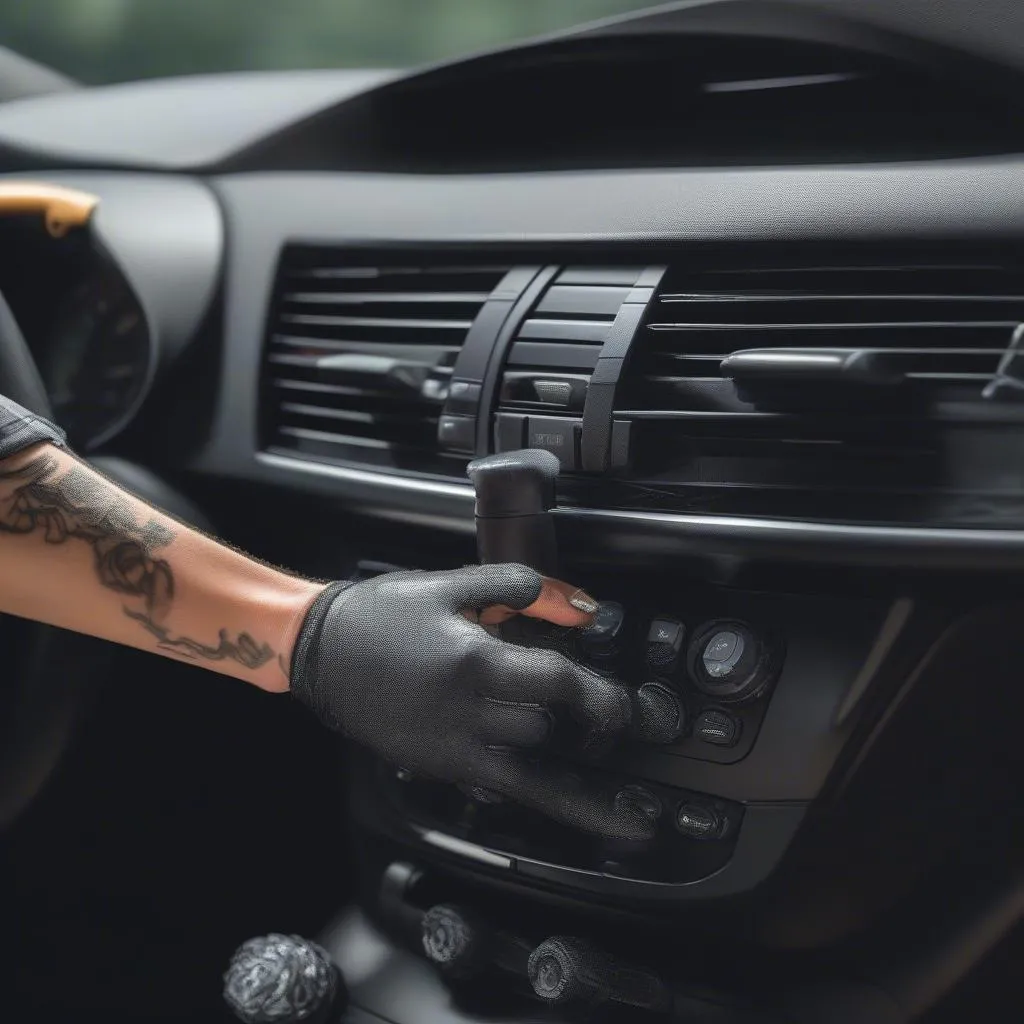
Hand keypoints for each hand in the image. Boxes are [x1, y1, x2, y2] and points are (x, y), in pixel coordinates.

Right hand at [289, 564, 680, 840]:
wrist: (317, 649)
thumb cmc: (381, 614)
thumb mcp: (451, 585)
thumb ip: (517, 587)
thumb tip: (576, 603)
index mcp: (473, 660)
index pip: (558, 682)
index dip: (600, 695)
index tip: (624, 704)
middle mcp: (464, 710)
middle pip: (545, 728)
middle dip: (580, 723)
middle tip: (606, 720)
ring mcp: (447, 745)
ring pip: (525, 766)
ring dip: (560, 762)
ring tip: (601, 780)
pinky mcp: (434, 764)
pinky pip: (494, 788)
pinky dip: (532, 794)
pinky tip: (565, 803)